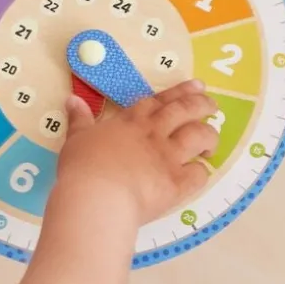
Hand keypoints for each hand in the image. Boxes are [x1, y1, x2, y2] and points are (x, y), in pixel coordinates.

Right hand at [54, 78, 218, 226]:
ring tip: (211, 141)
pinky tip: (199, 172)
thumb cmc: (82, 168)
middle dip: (202, 104)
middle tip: (212, 105)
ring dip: (209, 136)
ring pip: (199, 137)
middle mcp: (154, 134)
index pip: (159, 101)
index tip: (195, 86)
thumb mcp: (77, 139)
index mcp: (131, 122)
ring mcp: (168, 157)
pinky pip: (198, 174)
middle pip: (185, 111)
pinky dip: (201, 172)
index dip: (179, 92)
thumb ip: (79, 120)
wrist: (96, 197)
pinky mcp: (176, 183)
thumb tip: (72, 99)